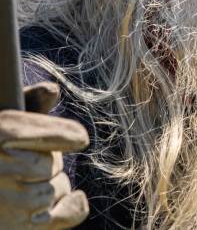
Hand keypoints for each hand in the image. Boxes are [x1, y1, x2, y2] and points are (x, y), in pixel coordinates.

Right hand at [0, 82, 89, 228]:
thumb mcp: (1, 121)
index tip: (79, 138)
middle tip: (26, 163)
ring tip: (28, 183)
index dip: (69, 135)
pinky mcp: (15, 227)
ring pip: (59, 188)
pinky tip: (75, 200)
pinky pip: (60, 216)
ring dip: (54, 185)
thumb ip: (27, 103)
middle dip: (49, 160)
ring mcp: (11, 201)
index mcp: (2, 132)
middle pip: (55, 161)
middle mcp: (4, 166)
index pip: (51, 133)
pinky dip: (71, 209)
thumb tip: (53, 90)